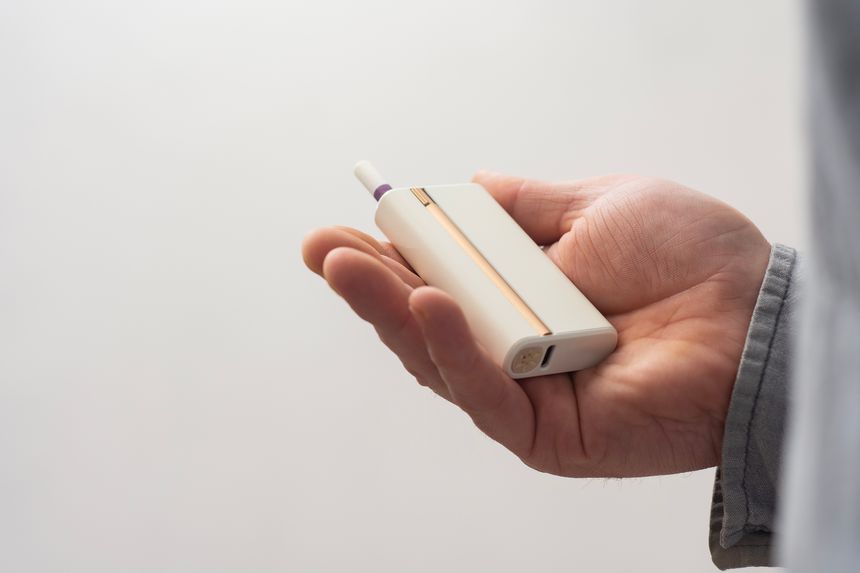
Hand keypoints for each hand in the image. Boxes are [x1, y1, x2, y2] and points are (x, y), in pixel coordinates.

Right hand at [302, 173, 769, 476]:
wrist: (755, 315)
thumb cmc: (689, 258)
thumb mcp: (597, 204)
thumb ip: (527, 205)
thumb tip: (465, 186)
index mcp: (521, 295)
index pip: (440, 276)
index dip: (393, 253)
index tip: (353, 222)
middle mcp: (513, 345)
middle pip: (424, 321)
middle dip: (371, 283)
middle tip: (322, 247)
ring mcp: (523, 393)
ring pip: (438, 359)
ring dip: (389, 310)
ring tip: (346, 265)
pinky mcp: (542, 434)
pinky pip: (484, 394)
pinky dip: (451, 350)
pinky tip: (426, 304)